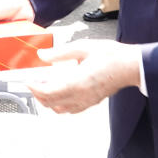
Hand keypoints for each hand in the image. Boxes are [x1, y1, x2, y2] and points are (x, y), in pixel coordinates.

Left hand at [25, 39, 140, 112]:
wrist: (131, 66)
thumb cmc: (111, 56)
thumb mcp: (83, 48)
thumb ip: (60, 53)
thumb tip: (42, 55)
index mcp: (77, 82)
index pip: (48, 92)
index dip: (34, 87)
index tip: (27, 79)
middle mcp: (80, 96)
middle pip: (50, 103)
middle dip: (37, 93)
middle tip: (32, 81)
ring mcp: (86, 102)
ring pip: (59, 109)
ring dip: (47, 100)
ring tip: (43, 86)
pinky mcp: (91, 103)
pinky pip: (70, 109)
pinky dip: (59, 104)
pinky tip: (59, 91)